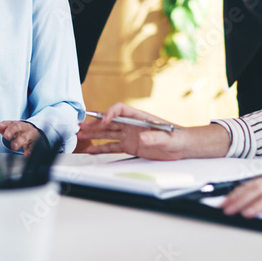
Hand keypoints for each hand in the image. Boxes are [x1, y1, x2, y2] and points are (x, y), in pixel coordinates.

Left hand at [0, 121, 41, 156]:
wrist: (32, 129)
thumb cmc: (17, 128)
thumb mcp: (9, 125)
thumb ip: (1, 126)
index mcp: (18, 125)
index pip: (14, 126)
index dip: (10, 130)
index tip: (6, 135)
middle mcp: (24, 131)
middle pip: (21, 134)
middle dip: (16, 140)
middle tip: (11, 144)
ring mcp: (29, 138)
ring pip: (25, 141)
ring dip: (20, 144)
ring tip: (14, 148)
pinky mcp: (33, 145)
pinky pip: (32, 148)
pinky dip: (30, 151)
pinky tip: (27, 155)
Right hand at [76, 103, 230, 160]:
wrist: (182, 147)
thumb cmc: (177, 137)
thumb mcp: (167, 137)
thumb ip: (155, 136)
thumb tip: (142, 137)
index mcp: (139, 117)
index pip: (120, 110)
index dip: (110, 113)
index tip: (103, 120)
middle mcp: (131, 125)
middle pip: (109, 121)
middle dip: (94, 123)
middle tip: (80, 126)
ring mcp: (129, 135)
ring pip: (107, 133)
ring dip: (94, 134)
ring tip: (80, 135)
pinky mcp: (130, 146)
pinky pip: (112, 146)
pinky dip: (101, 148)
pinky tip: (91, 150)